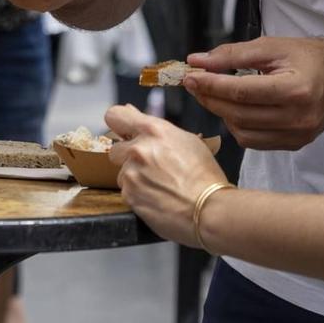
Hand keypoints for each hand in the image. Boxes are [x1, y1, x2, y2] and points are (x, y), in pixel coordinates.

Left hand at [106, 104, 228, 248]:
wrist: (208, 208)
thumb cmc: (204, 175)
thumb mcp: (188, 141)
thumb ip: (157, 129)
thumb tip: (135, 115)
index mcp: (153, 130)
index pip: (115, 115)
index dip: (118, 124)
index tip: (123, 131)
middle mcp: (138, 149)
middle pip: (115, 149)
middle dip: (127, 157)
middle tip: (148, 165)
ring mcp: (131, 173)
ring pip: (121, 172)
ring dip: (134, 177)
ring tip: (159, 185)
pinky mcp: (129, 196)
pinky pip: (126, 191)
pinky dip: (138, 194)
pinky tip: (157, 196)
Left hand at [180, 36, 323, 151]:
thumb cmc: (309, 57)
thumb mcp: (272, 46)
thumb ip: (233, 54)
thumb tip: (197, 61)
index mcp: (295, 90)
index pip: (241, 92)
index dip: (210, 85)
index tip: (189, 76)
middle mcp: (298, 118)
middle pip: (239, 115)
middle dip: (211, 99)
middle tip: (195, 84)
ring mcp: (297, 136)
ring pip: (243, 133)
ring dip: (223, 114)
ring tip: (216, 95)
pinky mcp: (294, 145)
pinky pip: (254, 142)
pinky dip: (238, 126)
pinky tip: (236, 109)